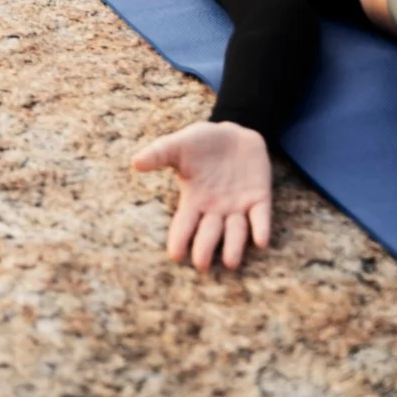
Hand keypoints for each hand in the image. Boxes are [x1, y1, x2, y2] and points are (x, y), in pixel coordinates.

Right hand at [132, 120, 271, 270]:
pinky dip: (260, 228)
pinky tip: (260, 240)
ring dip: (234, 246)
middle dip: (205, 249)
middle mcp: (216, 210)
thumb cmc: (201, 142)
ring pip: (236, 232)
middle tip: (201, 264)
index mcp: (194, 200)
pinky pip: (260, 217)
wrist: (233, 132)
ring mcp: (238, 206)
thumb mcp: (177, 145)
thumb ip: (158, 154)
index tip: (175, 256)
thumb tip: (135, 162)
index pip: (184, 225)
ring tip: (230, 262)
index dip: (180, 240)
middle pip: (209, 234)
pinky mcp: (259, 198)